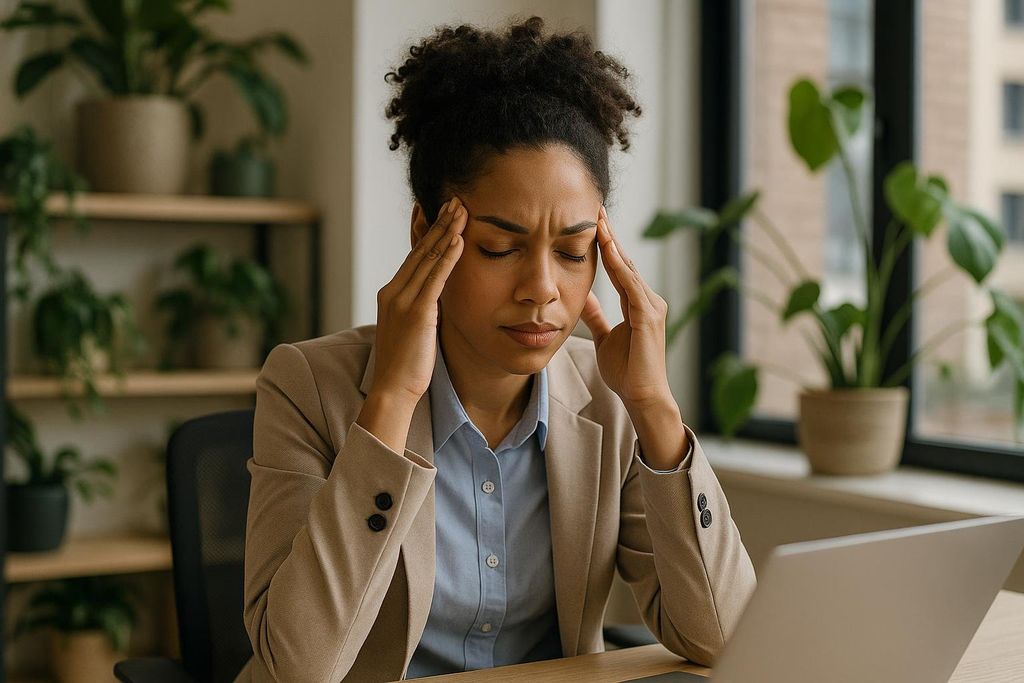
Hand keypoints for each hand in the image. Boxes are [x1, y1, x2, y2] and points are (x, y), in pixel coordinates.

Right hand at [370, 196, 466, 403]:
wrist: (392, 390)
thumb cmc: (405, 366)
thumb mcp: (413, 329)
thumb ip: (423, 309)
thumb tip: (437, 299)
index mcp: (392, 294)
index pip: (414, 256)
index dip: (428, 232)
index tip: (440, 211)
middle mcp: (394, 291)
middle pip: (420, 250)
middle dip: (439, 222)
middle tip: (455, 200)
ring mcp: (403, 301)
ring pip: (428, 258)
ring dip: (446, 231)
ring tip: (461, 209)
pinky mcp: (416, 313)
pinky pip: (435, 278)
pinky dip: (448, 257)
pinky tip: (459, 239)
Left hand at [579, 205, 671, 407]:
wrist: (642, 396)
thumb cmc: (627, 371)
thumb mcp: (605, 337)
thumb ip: (597, 316)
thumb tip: (584, 297)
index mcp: (638, 303)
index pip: (619, 267)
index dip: (606, 245)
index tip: (593, 223)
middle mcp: (648, 300)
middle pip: (624, 261)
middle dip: (610, 235)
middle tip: (596, 208)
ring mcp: (651, 306)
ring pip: (627, 268)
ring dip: (612, 243)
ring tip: (599, 220)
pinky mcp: (647, 315)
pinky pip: (630, 284)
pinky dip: (617, 265)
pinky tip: (606, 248)